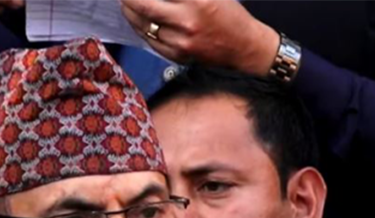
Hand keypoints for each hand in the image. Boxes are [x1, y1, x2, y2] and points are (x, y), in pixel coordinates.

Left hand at [119, 0, 280, 75]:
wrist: (246, 47)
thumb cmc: (229, 14)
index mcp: (197, 0)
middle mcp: (187, 21)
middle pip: (141, 5)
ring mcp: (181, 42)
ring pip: (142, 25)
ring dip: (130, 12)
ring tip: (129, 3)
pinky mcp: (178, 56)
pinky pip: (150, 41)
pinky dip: (142, 28)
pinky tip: (141, 21)